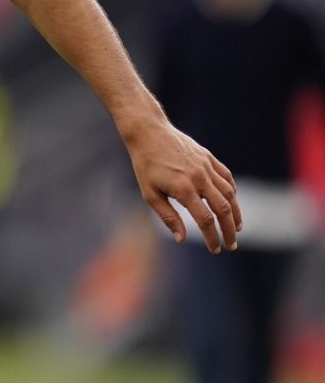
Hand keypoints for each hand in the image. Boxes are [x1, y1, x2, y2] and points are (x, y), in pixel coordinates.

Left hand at [125, 119, 241, 252]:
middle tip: (231, 244)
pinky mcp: (210, 158)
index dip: (212, 237)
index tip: (215, 249)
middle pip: (223, 209)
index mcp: (183, 189)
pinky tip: (232, 204)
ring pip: (230, 194)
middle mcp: (200, 178)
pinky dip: (232, 193)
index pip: (205, 220)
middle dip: (229, 230)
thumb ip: (167, 216)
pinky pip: (227, 178)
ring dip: (236, 214)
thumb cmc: (146, 165)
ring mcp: (207, 167)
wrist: (150, 133)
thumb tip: (181, 239)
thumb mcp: (149, 194)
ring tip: (237, 228)